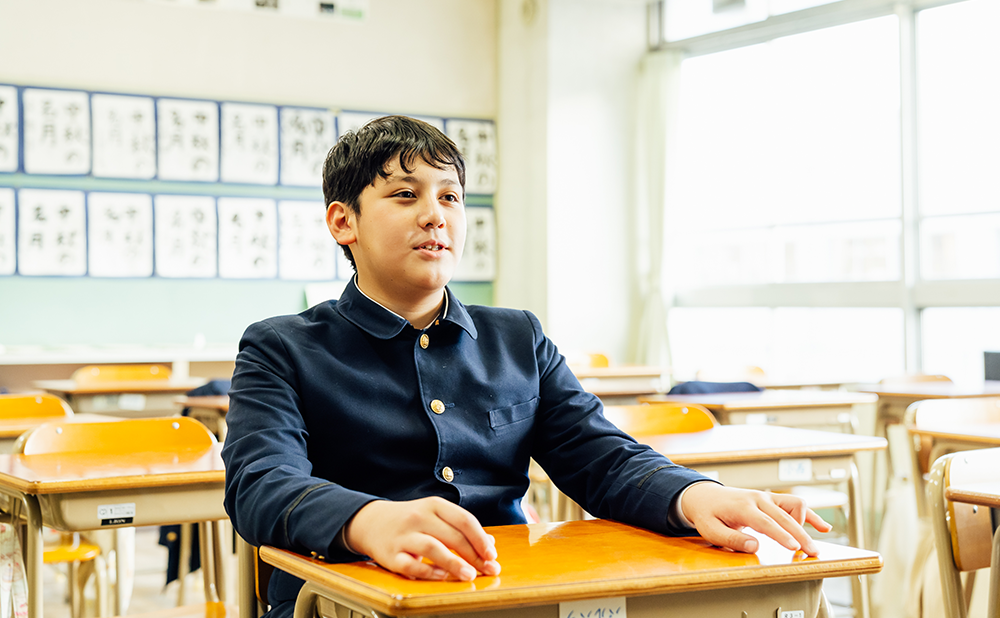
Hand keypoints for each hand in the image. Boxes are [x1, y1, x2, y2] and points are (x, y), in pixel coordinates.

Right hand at [344, 497, 500, 580]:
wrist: (371, 522)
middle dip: (474, 554)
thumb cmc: (410, 520)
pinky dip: (429, 571)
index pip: (464, 520)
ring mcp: (404, 536)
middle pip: (452, 535)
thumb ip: (460, 527)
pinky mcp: (391, 555)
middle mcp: (419, 517)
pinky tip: (443, 576)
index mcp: (433, 505)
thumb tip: (490, 544)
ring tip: (469, 575)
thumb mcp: (435, 516)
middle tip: (488, 569)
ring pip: (432, 548)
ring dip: (454, 563)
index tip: (492, 554)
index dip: (481, 538)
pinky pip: (411, 565)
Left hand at [680, 483, 832, 555]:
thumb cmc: (707, 514)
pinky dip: (810, 514)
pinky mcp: (772, 499)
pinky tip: (823, 527)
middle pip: (785, 517)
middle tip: (813, 553)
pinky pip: (795, 503)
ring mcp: (766, 497)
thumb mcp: (711, 530)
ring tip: (810, 544)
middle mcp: (758, 499)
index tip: (795, 548)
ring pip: (795, 505)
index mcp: (743, 507)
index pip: (766, 522)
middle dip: (801, 535)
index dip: (782, 535)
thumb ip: (731, 540)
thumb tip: (754, 546)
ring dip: (806, 523)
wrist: (703, 496)